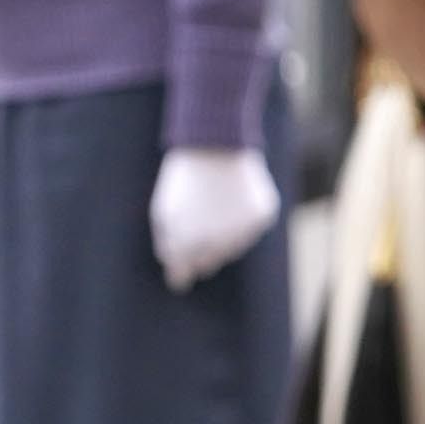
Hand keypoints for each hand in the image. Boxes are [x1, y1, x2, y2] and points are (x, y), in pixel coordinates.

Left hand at [147, 146, 282, 289]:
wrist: (213, 145)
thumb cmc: (183, 179)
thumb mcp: (162, 209)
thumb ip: (166, 243)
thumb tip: (174, 269)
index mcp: (185, 242)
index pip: (181, 274)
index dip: (179, 275)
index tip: (177, 277)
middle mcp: (216, 243)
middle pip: (208, 263)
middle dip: (200, 252)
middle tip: (196, 228)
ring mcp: (242, 232)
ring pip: (231, 248)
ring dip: (222, 236)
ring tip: (212, 206)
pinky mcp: (262, 218)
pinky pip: (252, 229)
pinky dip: (243, 221)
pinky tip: (232, 200)